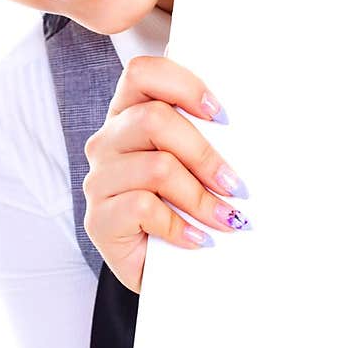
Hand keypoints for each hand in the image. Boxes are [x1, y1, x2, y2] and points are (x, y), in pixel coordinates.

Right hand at [82, 55, 249, 293]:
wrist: (167, 274)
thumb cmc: (184, 209)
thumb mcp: (195, 165)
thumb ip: (206, 136)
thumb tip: (248, 124)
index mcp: (129, 115)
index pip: (142, 73)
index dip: (183, 86)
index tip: (221, 115)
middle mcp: (107, 141)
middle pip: (153, 119)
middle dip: (204, 153)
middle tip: (235, 184)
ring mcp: (99, 180)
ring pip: (157, 167)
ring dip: (201, 197)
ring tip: (226, 219)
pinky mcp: (98, 219)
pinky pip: (143, 208)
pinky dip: (179, 225)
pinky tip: (197, 238)